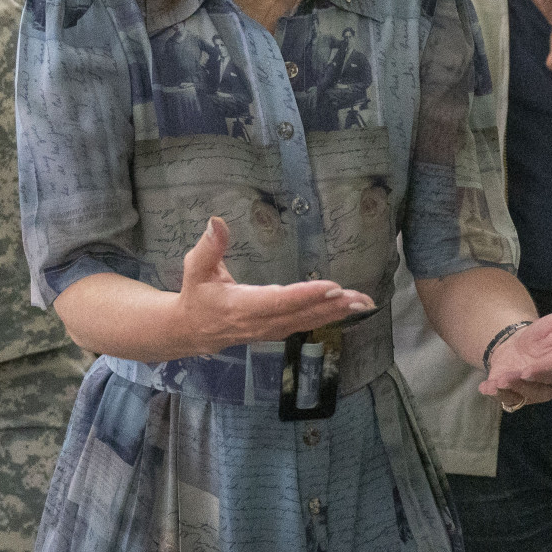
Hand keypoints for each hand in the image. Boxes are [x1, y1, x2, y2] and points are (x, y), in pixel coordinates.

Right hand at [169, 216, 375, 351]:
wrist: (190, 330)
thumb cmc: (196, 295)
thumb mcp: (196, 268)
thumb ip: (210, 246)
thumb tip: (217, 221)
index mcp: (239, 306)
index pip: (277, 301)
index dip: (304, 295)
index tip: (331, 287)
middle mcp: (258, 322)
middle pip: (299, 314)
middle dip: (331, 306)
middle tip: (358, 297)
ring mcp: (268, 330)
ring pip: (306, 322)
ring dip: (336, 313)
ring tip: (362, 302)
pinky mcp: (275, 331)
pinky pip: (305, 324)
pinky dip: (328, 317)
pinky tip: (348, 310)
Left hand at [478, 311, 551, 410]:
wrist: (519, 344)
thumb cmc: (542, 335)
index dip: (542, 373)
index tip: (527, 372)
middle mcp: (550, 384)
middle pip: (539, 389)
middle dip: (522, 385)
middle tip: (506, 378)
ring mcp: (533, 392)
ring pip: (522, 396)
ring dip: (508, 390)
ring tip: (496, 381)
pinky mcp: (515, 395)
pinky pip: (506, 399)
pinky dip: (495, 393)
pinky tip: (485, 387)